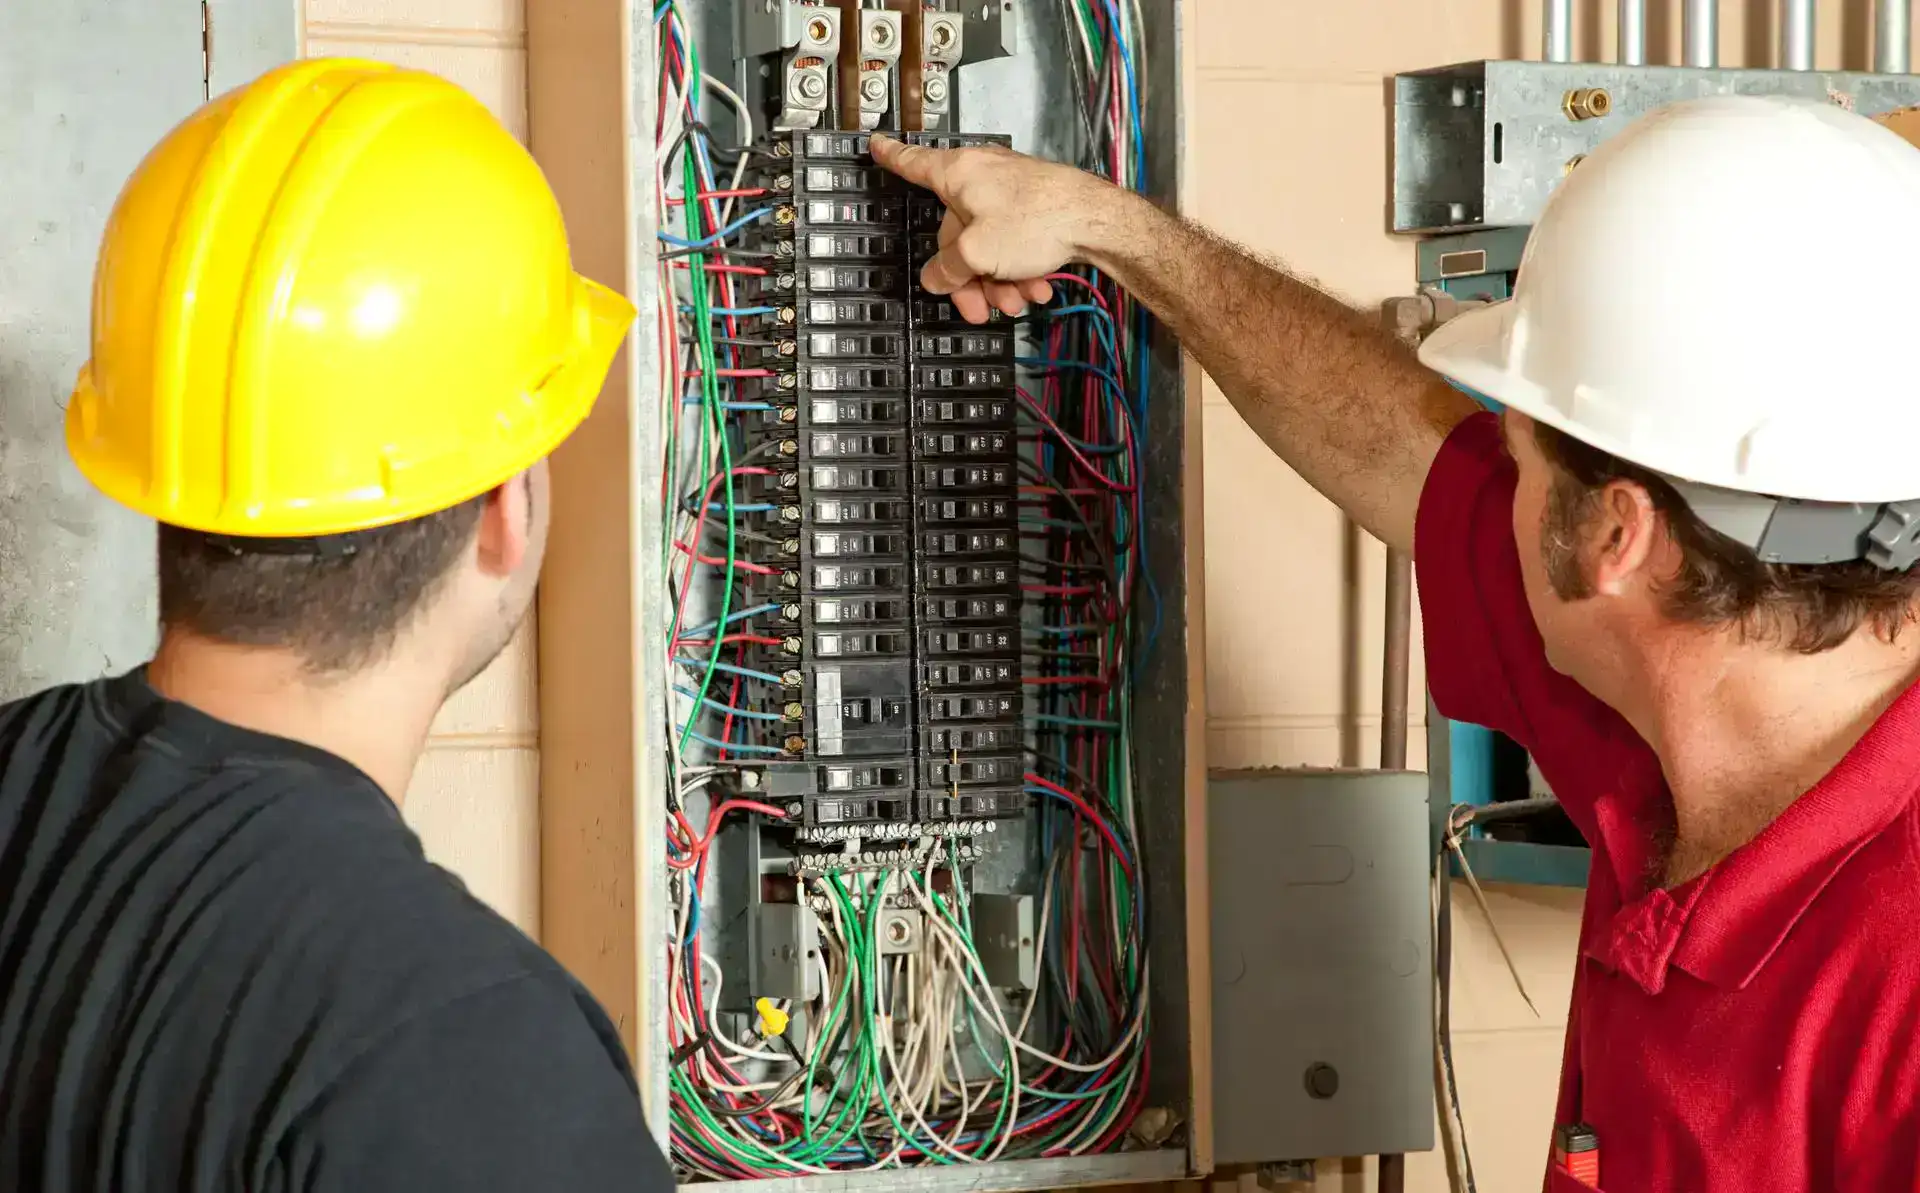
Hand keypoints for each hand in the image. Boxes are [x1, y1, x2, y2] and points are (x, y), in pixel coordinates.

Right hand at [869, 134, 1121, 322]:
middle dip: (968, 275)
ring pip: (989, 243)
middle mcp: (983, 176)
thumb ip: (949, 268)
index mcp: (958, 174)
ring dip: (999, 280)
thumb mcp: (978, 253)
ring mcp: (1011, 191)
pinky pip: (1015, 242)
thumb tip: (936, 278)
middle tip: (977, 307)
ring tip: (1014, 303)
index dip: (892, 157)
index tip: (877, 145)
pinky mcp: (1036, 207)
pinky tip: (1036, 289)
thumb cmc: (1040, 219)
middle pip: (956, 231)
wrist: (1097, 220)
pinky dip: (1022, 269)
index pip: (913, 163)